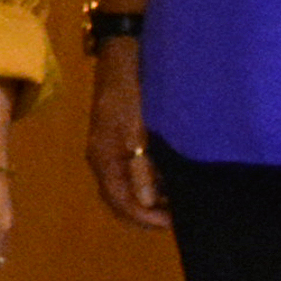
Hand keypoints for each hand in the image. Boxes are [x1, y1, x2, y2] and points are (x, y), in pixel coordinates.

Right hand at [88, 43, 168, 232]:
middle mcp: (102, 160)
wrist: (121, 56)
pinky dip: (149, 183)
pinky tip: (168, 178)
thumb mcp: (137, 130)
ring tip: (177, 201)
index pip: (121, 203)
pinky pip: (131, 172)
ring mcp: (109, 150)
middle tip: (177, 218)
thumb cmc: (130, 92)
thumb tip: (147, 202)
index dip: (146, 218)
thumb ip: (140, 166)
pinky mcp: (119, 139)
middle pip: (120, 200)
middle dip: (146, 214)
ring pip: (126, 187)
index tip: (175, 223)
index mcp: (103, 160)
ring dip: (149, 199)